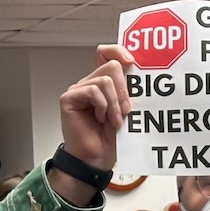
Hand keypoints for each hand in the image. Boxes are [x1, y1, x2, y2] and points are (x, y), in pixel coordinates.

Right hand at [60, 45, 133, 171]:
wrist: (96, 159)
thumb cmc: (110, 139)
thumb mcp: (126, 111)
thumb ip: (128, 91)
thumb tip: (139, 73)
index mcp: (103, 84)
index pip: (107, 54)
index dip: (119, 51)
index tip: (133, 62)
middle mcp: (90, 83)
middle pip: (112, 66)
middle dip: (124, 90)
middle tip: (126, 110)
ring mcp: (78, 90)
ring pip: (105, 80)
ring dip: (115, 103)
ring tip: (114, 120)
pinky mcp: (69, 98)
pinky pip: (93, 91)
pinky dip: (103, 106)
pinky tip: (101, 119)